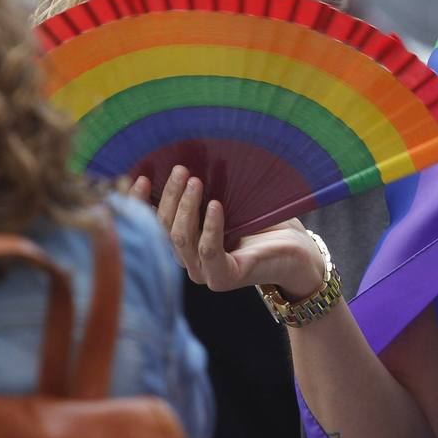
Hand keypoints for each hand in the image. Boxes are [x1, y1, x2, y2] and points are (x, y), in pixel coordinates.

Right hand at [143, 166, 325, 298]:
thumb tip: (184, 160)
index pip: (152, 226)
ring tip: (196, 181)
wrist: (297, 249)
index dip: (141, 203)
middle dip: (170, 197)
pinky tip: (216, 205)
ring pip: (182, 239)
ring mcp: (204, 273)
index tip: (139, 177)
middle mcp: (189, 262)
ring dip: (186, 207)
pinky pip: (210, 250)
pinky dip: (210, 226)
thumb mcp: (228, 202)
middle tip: (181, 170)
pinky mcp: (224, 278)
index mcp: (185, 245)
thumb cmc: (261, 223)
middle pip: (165, 230)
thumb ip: (204, 192)